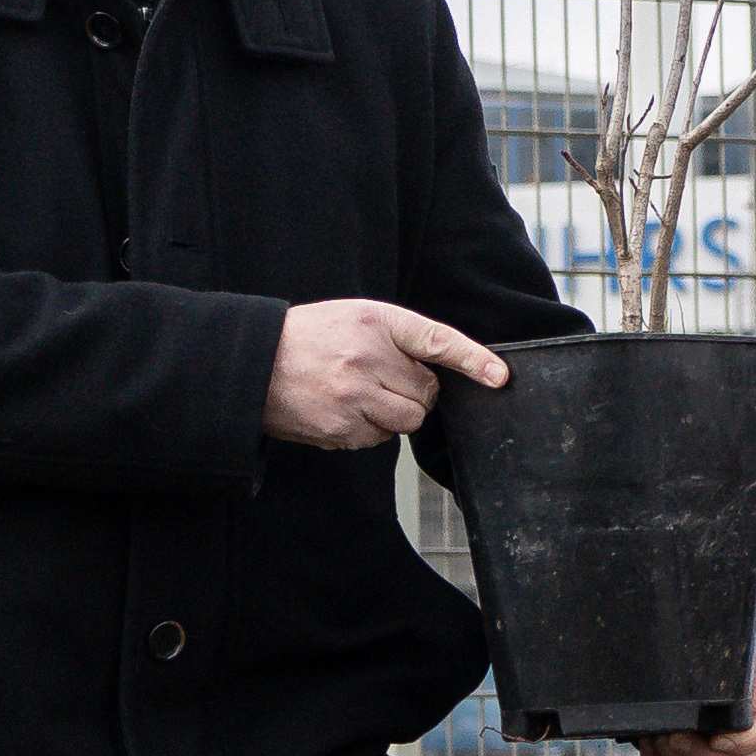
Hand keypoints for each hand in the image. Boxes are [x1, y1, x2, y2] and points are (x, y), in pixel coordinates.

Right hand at [268, 297, 517, 449]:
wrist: (256, 363)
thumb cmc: (311, 337)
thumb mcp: (357, 317)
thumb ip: (399, 338)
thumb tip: (438, 372)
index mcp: (376, 323)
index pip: (437, 340)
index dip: (474, 359)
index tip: (499, 376)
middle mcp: (368, 359)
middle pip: (426, 393)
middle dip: (413, 390)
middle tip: (382, 377)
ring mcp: (355, 397)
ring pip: (407, 420)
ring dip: (395, 412)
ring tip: (362, 393)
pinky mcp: (342, 429)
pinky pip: (379, 438)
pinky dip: (370, 428)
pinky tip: (344, 409)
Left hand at [635, 581, 755, 755]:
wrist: (659, 645)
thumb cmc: (705, 626)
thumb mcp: (731, 605)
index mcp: (753, 700)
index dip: (745, 744)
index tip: (716, 736)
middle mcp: (734, 731)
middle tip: (674, 732)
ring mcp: (705, 749)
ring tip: (659, 736)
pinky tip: (646, 746)